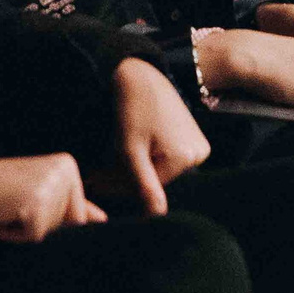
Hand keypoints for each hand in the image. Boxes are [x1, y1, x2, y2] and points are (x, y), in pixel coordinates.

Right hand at [0, 153, 105, 241]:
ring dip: (25, 231)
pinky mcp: (35, 205)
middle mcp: (65, 172)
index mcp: (67, 167)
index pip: (78, 214)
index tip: (24, 202)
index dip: (49, 219)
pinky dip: (13, 235)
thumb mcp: (38, 194)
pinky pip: (33, 238)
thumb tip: (101, 220)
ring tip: (7, 210)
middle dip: (41, 227)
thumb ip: (70, 205)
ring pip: (52, 233)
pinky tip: (1, 215)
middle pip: (71, 225)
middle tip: (15, 207)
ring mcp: (52, 187)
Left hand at [104, 57, 208, 214]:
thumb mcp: (131, 149)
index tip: (94, 182)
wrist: (142, 75)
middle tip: (96, 172)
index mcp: (186, 157)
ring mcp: (198, 147)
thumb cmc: (133, 109)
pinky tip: (134, 145)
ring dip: (135, 167)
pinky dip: (147, 156)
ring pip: (159, 169)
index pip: (149, 187)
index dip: (119, 185)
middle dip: (126, 176)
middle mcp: (199, 154)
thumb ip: (142, 184)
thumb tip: (156, 216)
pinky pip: (167, 159)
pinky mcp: (194, 140)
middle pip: (155, 178)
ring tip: (111, 155)